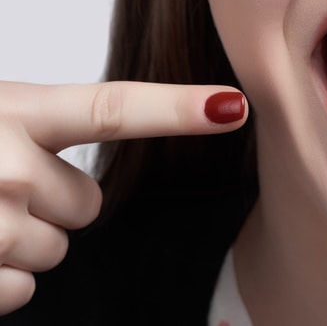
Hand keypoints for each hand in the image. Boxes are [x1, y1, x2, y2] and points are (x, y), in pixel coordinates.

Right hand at [0, 81, 247, 313]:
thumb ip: (37, 126)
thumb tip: (93, 161)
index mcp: (14, 112)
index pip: (111, 110)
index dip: (177, 109)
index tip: (234, 106)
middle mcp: (10, 166)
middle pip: (89, 203)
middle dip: (53, 204)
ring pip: (57, 248)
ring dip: (21, 240)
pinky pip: (25, 289)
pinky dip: (0, 279)